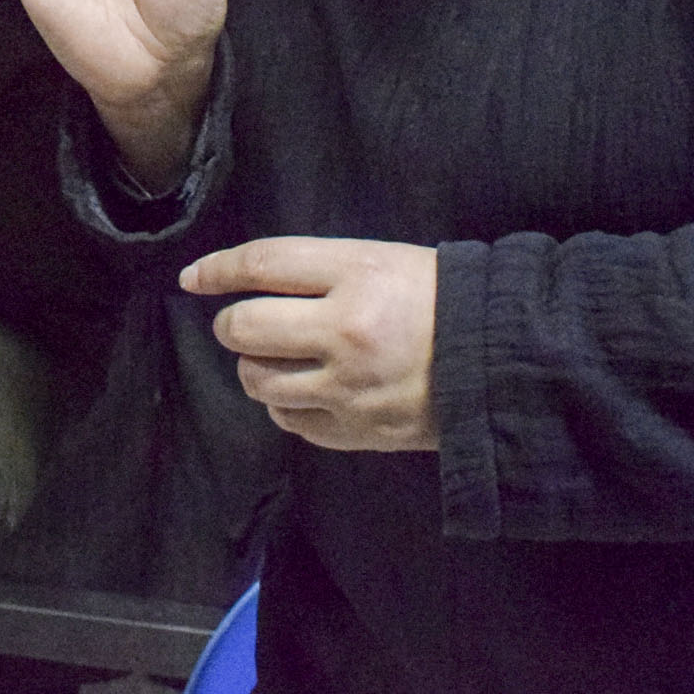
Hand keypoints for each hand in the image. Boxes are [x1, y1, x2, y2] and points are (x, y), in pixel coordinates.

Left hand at [185, 238, 440, 453]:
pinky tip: (306, 389)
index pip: (263, 265)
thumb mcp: (384, 261)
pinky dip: (285, 404)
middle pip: (245, 328)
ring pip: (258, 380)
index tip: (193, 277)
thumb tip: (248, 279)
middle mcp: (345, 331)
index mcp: (357, 275)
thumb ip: (319, 270)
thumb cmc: (439, 300)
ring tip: (277, 357)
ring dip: (255, 366)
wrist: (500, 363)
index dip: (218, 268)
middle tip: (244, 322)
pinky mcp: (353, 432)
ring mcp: (346, 388)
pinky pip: (288, 420)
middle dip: (233, 324)